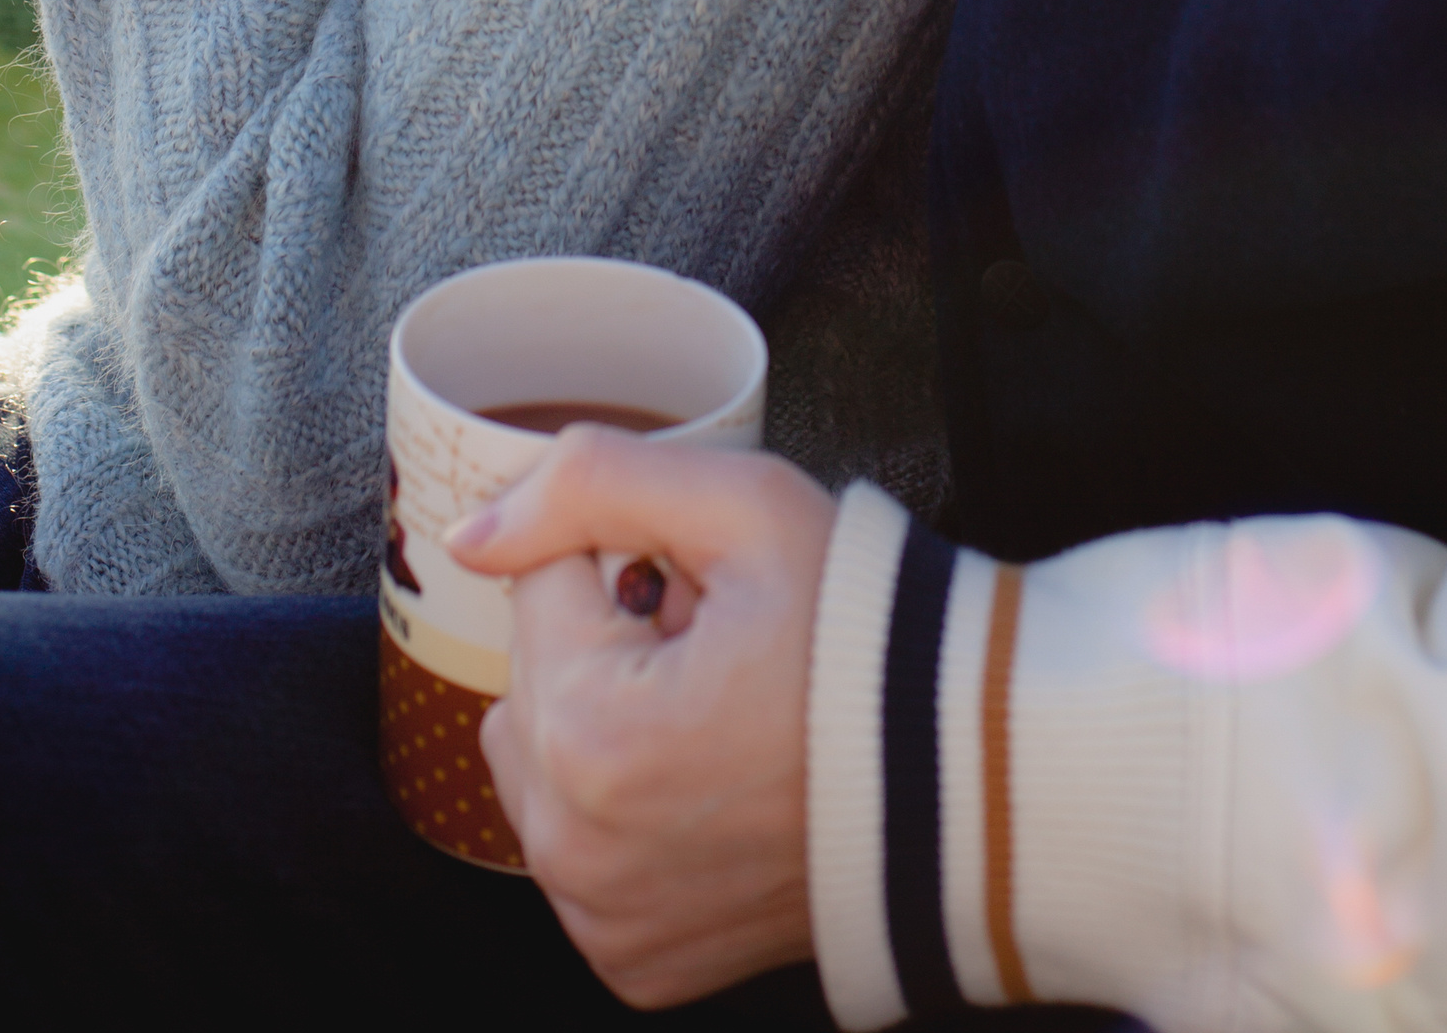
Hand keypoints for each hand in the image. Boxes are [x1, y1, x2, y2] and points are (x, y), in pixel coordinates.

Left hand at [453, 435, 835, 1009]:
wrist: (974, 785)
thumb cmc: (871, 644)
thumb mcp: (745, 505)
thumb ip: (589, 483)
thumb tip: (472, 534)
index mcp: (586, 734)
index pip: (541, 581)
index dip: (633, 563)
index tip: (710, 595)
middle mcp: (574, 849)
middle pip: (532, 677)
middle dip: (608, 644)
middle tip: (720, 653)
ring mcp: (603, 918)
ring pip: (542, 762)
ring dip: (605, 725)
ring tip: (721, 718)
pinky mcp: (635, 962)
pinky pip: (580, 850)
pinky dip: (627, 810)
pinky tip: (716, 786)